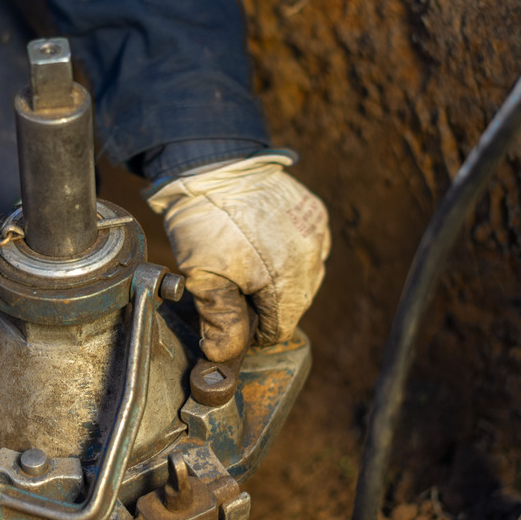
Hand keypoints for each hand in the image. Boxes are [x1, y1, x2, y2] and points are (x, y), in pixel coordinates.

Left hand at [147, 153, 329, 362]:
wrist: (213, 165)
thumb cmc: (206, 220)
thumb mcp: (204, 275)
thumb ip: (220, 319)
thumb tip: (223, 355)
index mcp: (286, 278)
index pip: (280, 328)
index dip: (254, 329)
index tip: (234, 313)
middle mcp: (311, 257)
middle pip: (295, 304)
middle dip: (267, 303)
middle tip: (235, 283)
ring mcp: (316, 233)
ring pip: (306, 277)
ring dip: (282, 279)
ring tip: (248, 262)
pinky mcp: (316, 213)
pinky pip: (310, 248)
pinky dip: (292, 253)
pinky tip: (264, 244)